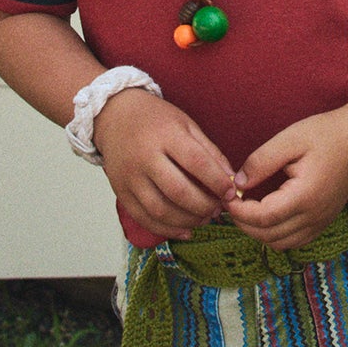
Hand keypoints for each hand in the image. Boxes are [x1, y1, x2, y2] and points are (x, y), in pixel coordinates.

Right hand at [93, 89, 236, 241]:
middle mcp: (145, 157)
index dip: (217, 181)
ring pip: (160, 209)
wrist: (116, 117)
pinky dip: (166, 229)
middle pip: (178, 191)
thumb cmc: (156, 120)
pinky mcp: (120, 192)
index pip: (196, 162)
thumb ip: (210, 152)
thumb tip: (231, 180)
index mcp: (166, 135)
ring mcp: (130, 177)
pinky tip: (185, 230)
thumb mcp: (186, 125)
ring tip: (204, 219)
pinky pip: (143, 218)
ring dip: (187, 221)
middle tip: (218, 209)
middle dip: (203, 206)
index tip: (231, 193)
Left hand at [227, 107, 347, 251]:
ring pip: (281, 243)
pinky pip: (295, 240)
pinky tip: (268, 213)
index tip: (227, 195)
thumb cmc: (326, 133)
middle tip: (233, 201)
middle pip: (268, 235)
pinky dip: (276, 234)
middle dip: (244, 222)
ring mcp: (321, 221)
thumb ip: (261, 162)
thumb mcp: (289, 139)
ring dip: (259, 231)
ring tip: (247, 207)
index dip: (239, 211)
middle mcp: (315, 216)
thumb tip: (237, 184)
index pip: (262, 218)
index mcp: (305, 196)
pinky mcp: (324, 221)